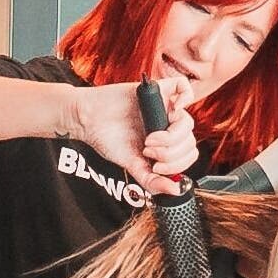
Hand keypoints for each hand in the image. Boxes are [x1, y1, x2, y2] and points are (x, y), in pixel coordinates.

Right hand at [71, 79, 197, 190]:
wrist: (88, 121)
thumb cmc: (108, 140)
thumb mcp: (133, 166)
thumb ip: (152, 180)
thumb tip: (175, 191)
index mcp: (167, 141)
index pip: (188, 154)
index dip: (177, 164)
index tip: (156, 166)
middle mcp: (168, 124)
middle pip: (189, 140)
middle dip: (170, 153)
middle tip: (147, 152)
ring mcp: (164, 107)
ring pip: (188, 123)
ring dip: (170, 137)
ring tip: (149, 140)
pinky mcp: (158, 89)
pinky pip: (183, 86)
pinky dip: (185, 97)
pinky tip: (173, 110)